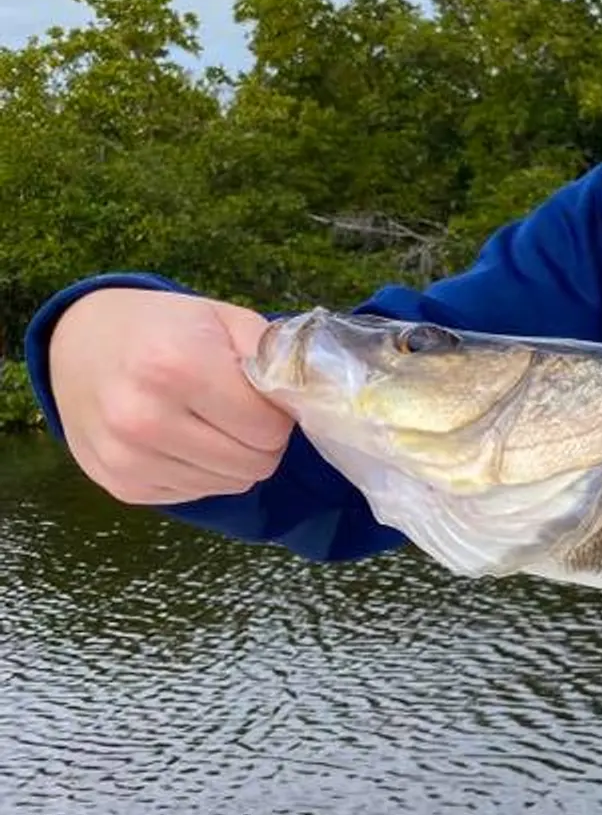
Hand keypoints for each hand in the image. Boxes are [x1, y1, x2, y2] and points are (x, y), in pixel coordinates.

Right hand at [46, 289, 293, 505]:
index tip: (259, 395)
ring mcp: (127, 458)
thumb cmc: (163, 328)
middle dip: (260, 440)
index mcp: (176, 368)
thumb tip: (310, 397)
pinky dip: (200, 472)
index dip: (276, 413)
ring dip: (232, 459)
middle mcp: (144, 418)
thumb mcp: (223, 320)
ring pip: (228, 485)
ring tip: (206, 422)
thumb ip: (273, 356)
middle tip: (238, 412)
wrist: (79, 343)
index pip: (269, 428)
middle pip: (254, 463)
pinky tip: (179, 438)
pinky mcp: (121, 486)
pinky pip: (194, 494)